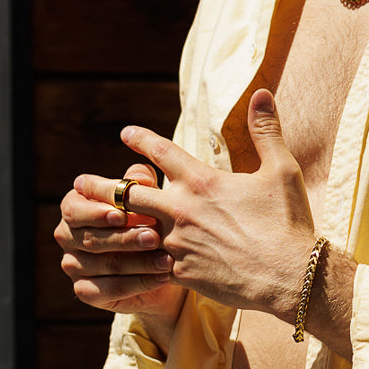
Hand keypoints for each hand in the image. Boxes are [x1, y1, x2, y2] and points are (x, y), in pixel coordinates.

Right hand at [55, 162, 186, 324]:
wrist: (159, 262)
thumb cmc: (149, 219)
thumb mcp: (147, 197)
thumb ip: (140, 183)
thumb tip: (139, 177)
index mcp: (73, 207)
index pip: (75, 209)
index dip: (97, 212)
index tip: (122, 214)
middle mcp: (67, 236)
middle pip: (90, 239)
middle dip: (125, 238)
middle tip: (153, 237)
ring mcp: (73, 265)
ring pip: (104, 265)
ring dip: (138, 263)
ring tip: (166, 260)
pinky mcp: (86, 291)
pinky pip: (109, 289)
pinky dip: (138, 284)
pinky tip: (161, 278)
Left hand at [76, 90, 315, 321]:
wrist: (290, 276)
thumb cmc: (287, 222)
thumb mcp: (280, 170)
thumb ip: (265, 131)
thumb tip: (261, 93)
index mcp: (202, 182)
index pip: (162, 153)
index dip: (141, 140)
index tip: (125, 133)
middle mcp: (182, 210)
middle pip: (129, 194)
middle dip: (101, 187)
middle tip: (78, 184)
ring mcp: (177, 243)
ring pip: (130, 231)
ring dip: (109, 227)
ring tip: (87, 225)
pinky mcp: (179, 274)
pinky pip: (146, 266)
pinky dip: (132, 263)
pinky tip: (118, 265)